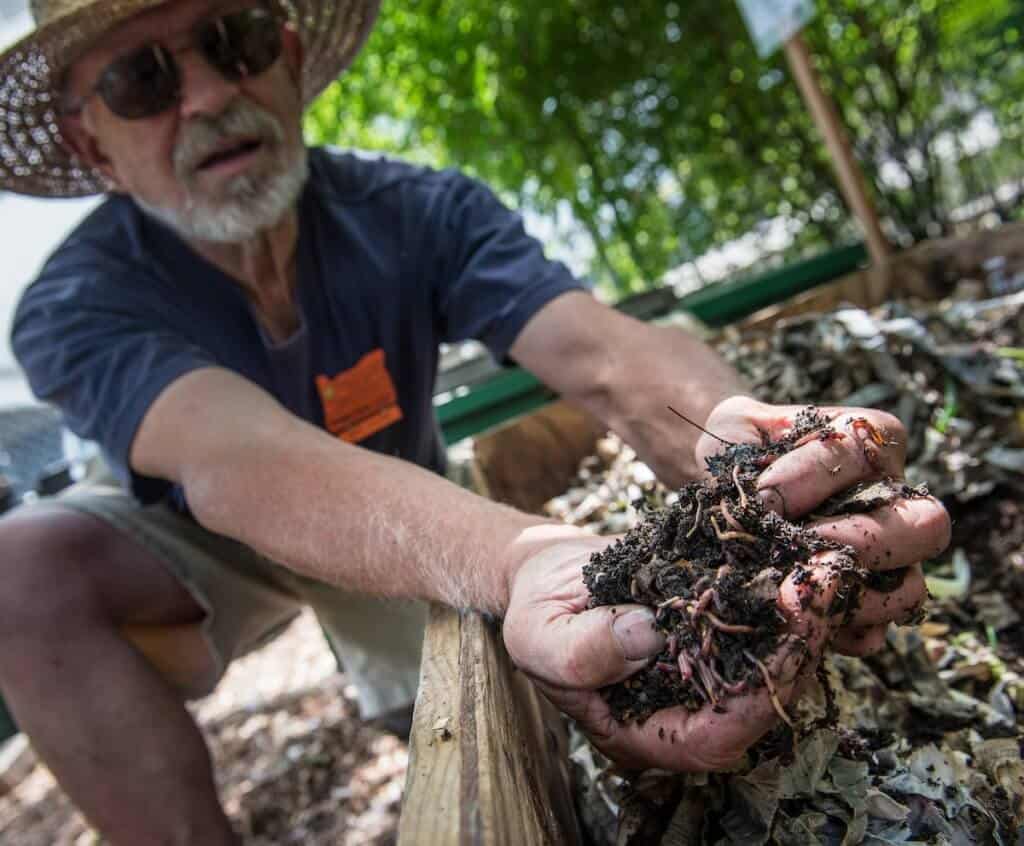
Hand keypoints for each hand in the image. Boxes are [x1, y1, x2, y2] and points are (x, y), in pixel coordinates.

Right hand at [503, 538, 839, 771]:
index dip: (753, 700)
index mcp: (641, 730)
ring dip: (803, 615)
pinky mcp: (715, 625)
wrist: (545, 571)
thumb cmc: (536, 609)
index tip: (786, 646)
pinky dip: (783, 589)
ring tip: (824, 565)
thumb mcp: (538, 634)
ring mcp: (705, 665)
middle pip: (756, 698)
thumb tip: (648, 635)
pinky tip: (802, 553)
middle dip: (797, 646)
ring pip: (770, 658)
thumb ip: (583, 651)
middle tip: (821, 588)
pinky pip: (760, 618)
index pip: (713, 738)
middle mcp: (685, 706)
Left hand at [697, 396, 951, 654]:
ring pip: (911, 588)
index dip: (814, 475)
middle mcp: (896, 502)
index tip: (764, 497)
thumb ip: (747, 451)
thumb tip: (766, 504)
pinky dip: (834, 632)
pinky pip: (872, 633)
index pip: (866, 452)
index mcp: (871, 442)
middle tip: (800, 546)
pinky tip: (794, 620)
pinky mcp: (863, 609)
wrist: (721, 494)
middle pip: (926, 524)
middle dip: (861, 540)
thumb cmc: (738, 455)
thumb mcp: (735, 431)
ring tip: (792, 592)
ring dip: (854, 595)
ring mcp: (889, 561)